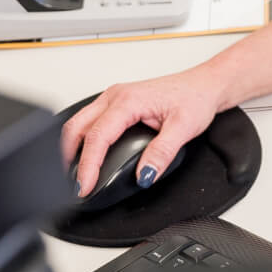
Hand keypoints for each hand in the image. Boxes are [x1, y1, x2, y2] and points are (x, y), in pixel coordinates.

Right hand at [61, 68, 225, 197]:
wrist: (204, 85)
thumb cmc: (195, 99)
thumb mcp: (184, 128)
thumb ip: (162, 153)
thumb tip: (144, 174)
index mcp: (128, 101)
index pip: (98, 137)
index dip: (88, 165)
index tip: (84, 187)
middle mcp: (116, 96)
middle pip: (77, 127)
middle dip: (67, 157)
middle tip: (73, 184)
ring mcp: (113, 97)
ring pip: (79, 122)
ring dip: (71, 147)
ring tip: (75, 173)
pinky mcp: (116, 102)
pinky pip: (88, 119)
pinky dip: (81, 138)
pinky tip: (85, 154)